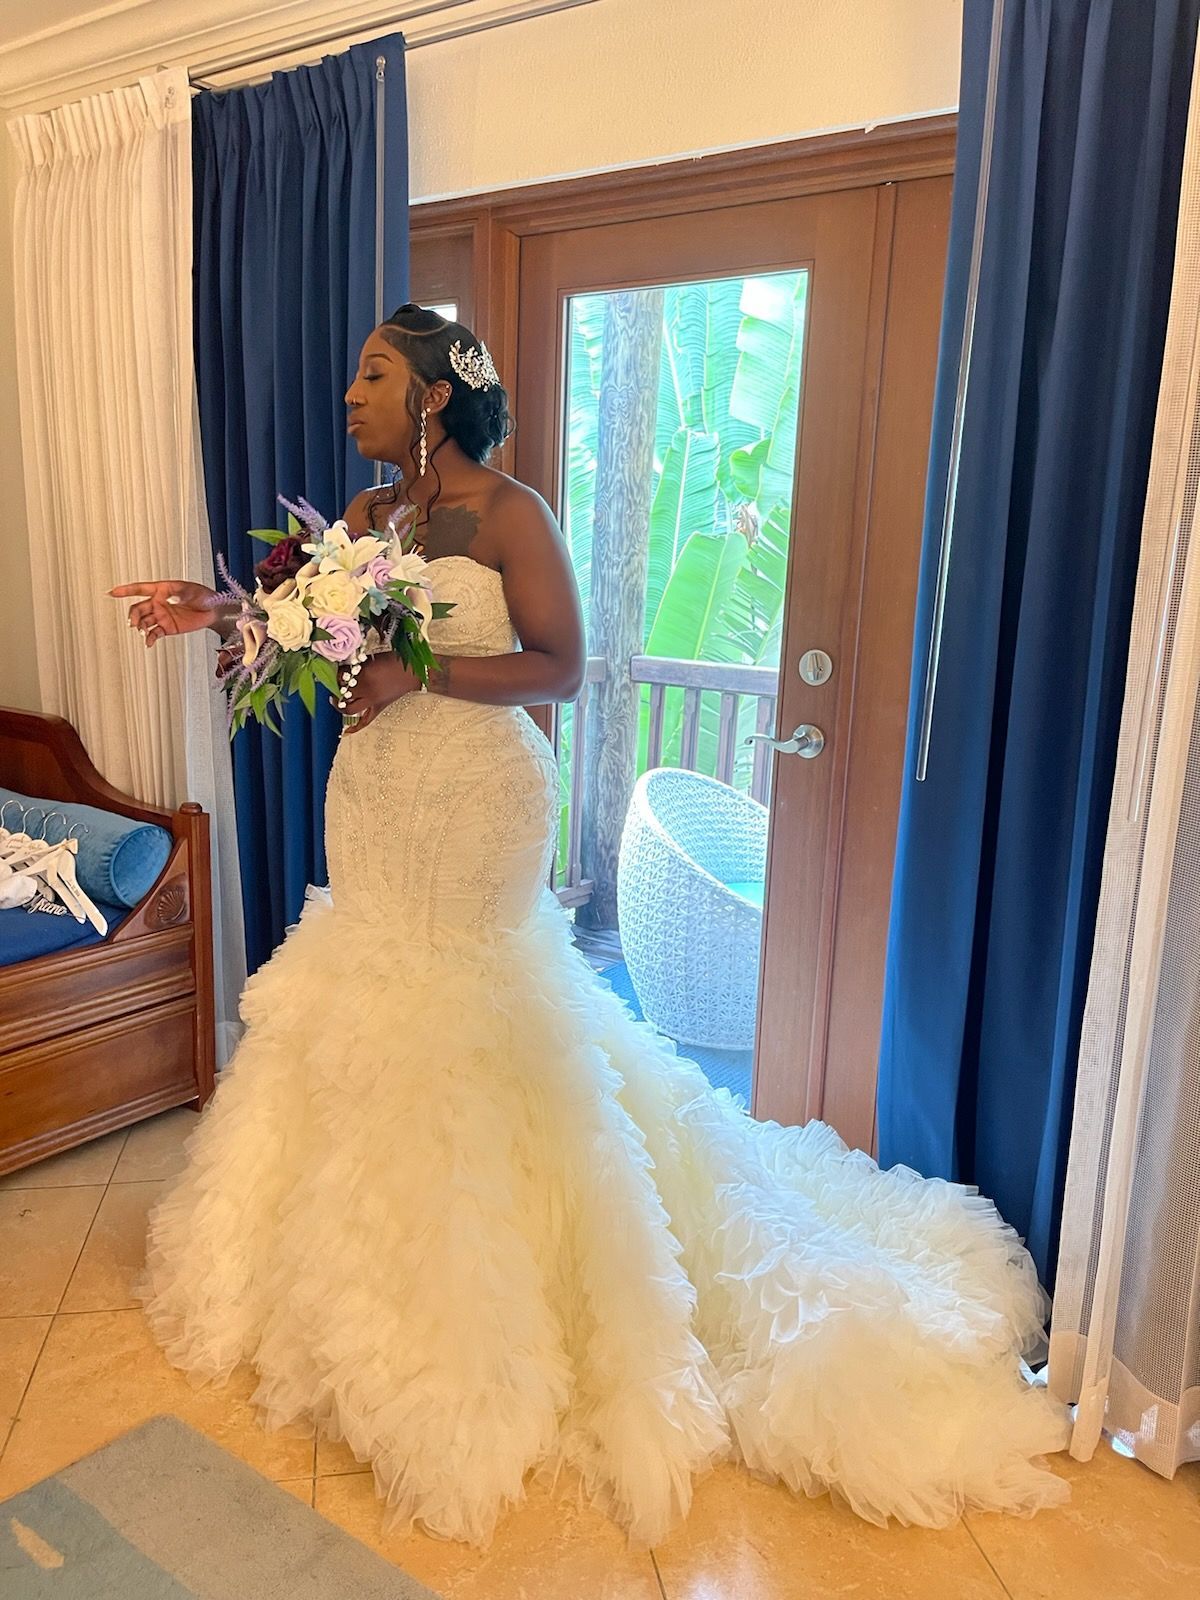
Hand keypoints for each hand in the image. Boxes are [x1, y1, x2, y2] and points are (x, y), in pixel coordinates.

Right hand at [110, 579, 228, 647]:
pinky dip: (148, 638)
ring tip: (141, 631)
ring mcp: (162, 616)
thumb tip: (159, 592)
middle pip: (138, 608)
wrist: (215, 610)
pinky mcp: (167, 628)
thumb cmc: (203, 595)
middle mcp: (158, 603)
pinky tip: (147, 643)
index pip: (141, 589)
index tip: (112, 592)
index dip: (126, 590)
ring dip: (140, 627)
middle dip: (133, 615)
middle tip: (133, 623)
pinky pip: (153, 633)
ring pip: (144, 621)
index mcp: (161, 590)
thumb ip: (173, 589)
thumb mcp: (188, 588)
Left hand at [339, 654, 422, 734]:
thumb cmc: (396, 661)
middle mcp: (365, 690)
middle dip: (335, 687)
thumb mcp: (374, 659)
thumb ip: (359, 664)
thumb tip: (346, 668)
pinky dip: (355, 727)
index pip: (341, 675)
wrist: (414, 672)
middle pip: (341, 692)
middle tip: (333, 684)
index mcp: (364, 674)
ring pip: (348, 708)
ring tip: (336, 699)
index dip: (336, 672)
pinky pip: (365, 721)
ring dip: (339, 704)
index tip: (334, 670)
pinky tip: (346, 731)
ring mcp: (371, 701)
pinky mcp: (378, 707)